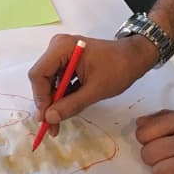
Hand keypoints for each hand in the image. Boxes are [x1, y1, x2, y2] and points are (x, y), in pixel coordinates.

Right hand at [29, 34, 158, 134]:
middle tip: (51, 126)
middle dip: (46, 102)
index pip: (39, 74)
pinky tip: (64, 110)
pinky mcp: (67, 61)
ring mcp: (62, 53)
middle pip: (42, 78)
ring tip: (57, 123)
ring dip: (53, 102)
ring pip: (49, 81)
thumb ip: (71, 104)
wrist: (134, 57)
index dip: (40, 98)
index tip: (46, 119)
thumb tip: (49, 118)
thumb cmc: (118, 69)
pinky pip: (58, 79)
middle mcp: (57, 47)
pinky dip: (61, 95)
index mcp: (62, 48)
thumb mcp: (95, 90)